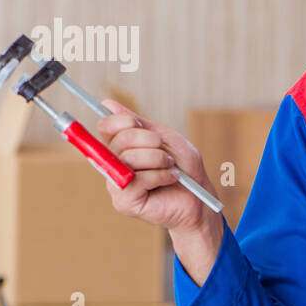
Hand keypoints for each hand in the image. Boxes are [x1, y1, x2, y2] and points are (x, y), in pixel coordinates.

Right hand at [95, 99, 219, 234]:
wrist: (200, 198)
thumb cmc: (184, 168)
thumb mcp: (165, 138)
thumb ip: (137, 122)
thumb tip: (107, 104)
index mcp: (120, 147)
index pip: (106, 127)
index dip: (121, 120)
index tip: (141, 124)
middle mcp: (113, 165)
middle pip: (119, 140)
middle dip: (149, 140)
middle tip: (166, 152)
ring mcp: (116, 184)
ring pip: (128, 158)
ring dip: (158, 159)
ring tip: (171, 167)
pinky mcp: (123, 202)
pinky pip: (136, 180)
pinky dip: (159, 175)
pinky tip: (170, 179)